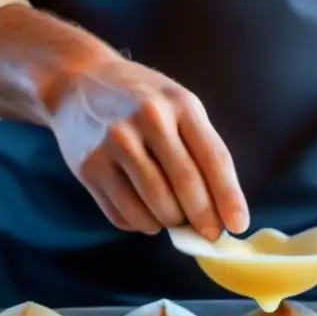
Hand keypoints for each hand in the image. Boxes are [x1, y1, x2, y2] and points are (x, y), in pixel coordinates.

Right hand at [50, 57, 249, 239]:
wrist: (78, 82)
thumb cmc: (140, 100)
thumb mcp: (177, 105)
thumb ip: (200, 148)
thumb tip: (220, 208)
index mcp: (180, 104)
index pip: (214, 159)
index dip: (229, 198)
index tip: (238, 225)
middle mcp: (148, 120)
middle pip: (186, 186)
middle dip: (203, 219)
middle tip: (209, 233)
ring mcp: (115, 144)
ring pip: (155, 206)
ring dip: (170, 222)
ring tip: (173, 217)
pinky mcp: (89, 167)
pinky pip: (123, 214)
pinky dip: (141, 224)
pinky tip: (145, 213)